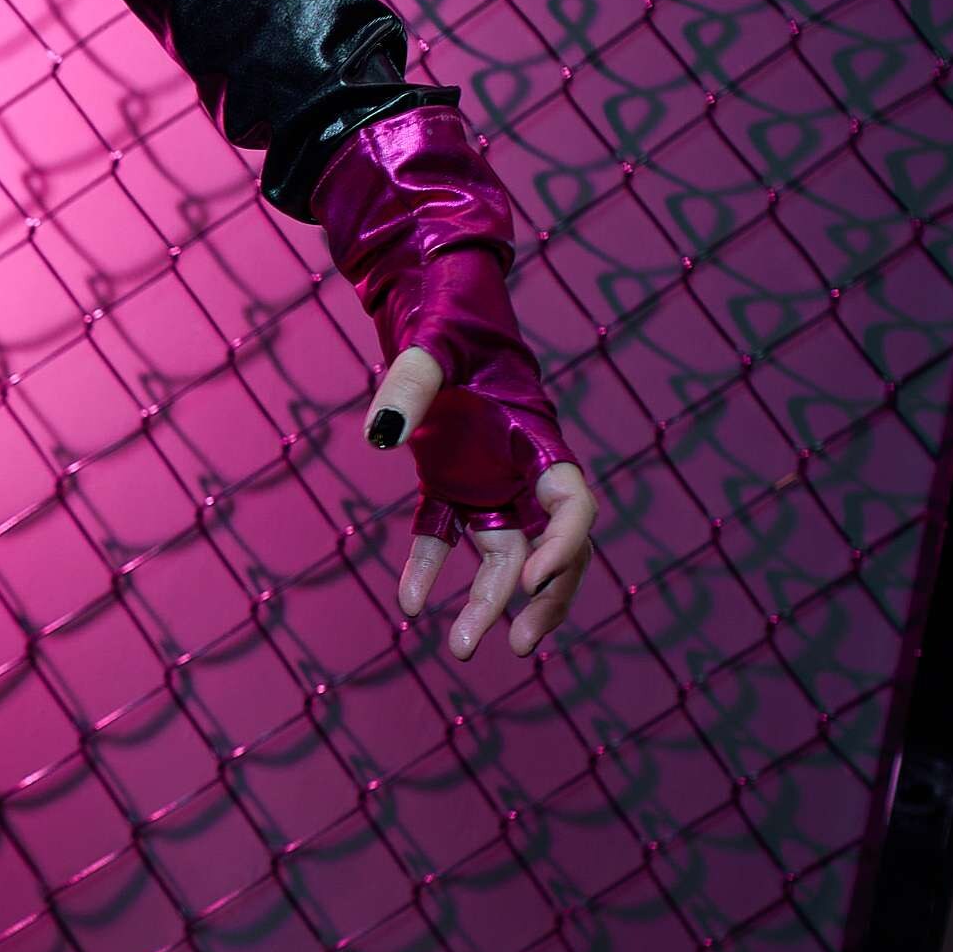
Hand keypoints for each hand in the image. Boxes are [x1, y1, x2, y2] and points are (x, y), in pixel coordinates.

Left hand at [369, 348, 596, 661]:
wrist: (432, 302)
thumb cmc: (446, 320)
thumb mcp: (428, 347)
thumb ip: (409, 385)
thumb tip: (380, 437)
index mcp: (537, 438)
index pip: (572, 504)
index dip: (564, 545)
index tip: (532, 580)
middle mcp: (521, 469)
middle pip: (548, 547)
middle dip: (539, 599)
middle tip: (515, 644)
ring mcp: (487, 480)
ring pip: (502, 556)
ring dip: (489, 603)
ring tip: (461, 649)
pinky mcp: (450, 484)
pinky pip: (444, 537)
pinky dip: (428, 570)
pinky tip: (410, 605)